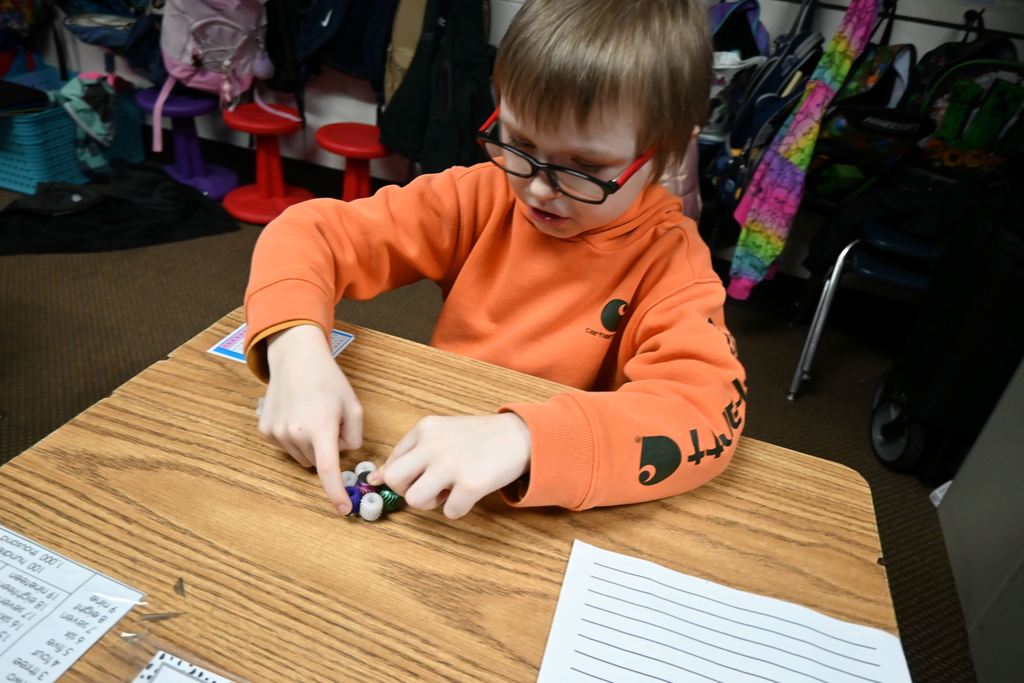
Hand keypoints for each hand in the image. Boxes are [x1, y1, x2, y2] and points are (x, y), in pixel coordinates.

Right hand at [260, 324, 362, 514]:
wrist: (295, 358)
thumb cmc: (328, 380)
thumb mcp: (353, 406)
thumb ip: (354, 437)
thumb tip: (342, 455)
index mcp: (320, 427)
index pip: (328, 470)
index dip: (336, 493)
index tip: (343, 510)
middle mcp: (294, 434)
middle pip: (317, 462)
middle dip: (327, 450)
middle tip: (330, 422)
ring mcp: (276, 433)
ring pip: (302, 457)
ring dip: (311, 445)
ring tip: (312, 415)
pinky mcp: (265, 431)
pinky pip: (288, 447)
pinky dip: (296, 439)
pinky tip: (297, 415)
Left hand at [369, 414, 530, 518]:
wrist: (520, 435)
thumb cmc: (478, 437)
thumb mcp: (442, 433)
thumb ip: (411, 452)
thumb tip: (375, 478)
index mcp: (425, 428)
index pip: (391, 463)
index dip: (403, 478)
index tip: (417, 480)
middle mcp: (434, 444)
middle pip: (394, 480)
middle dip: (408, 490)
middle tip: (429, 487)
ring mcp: (452, 465)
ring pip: (415, 500)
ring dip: (431, 503)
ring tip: (449, 491)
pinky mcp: (471, 484)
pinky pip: (449, 512)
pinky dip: (458, 509)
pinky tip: (469, 494)